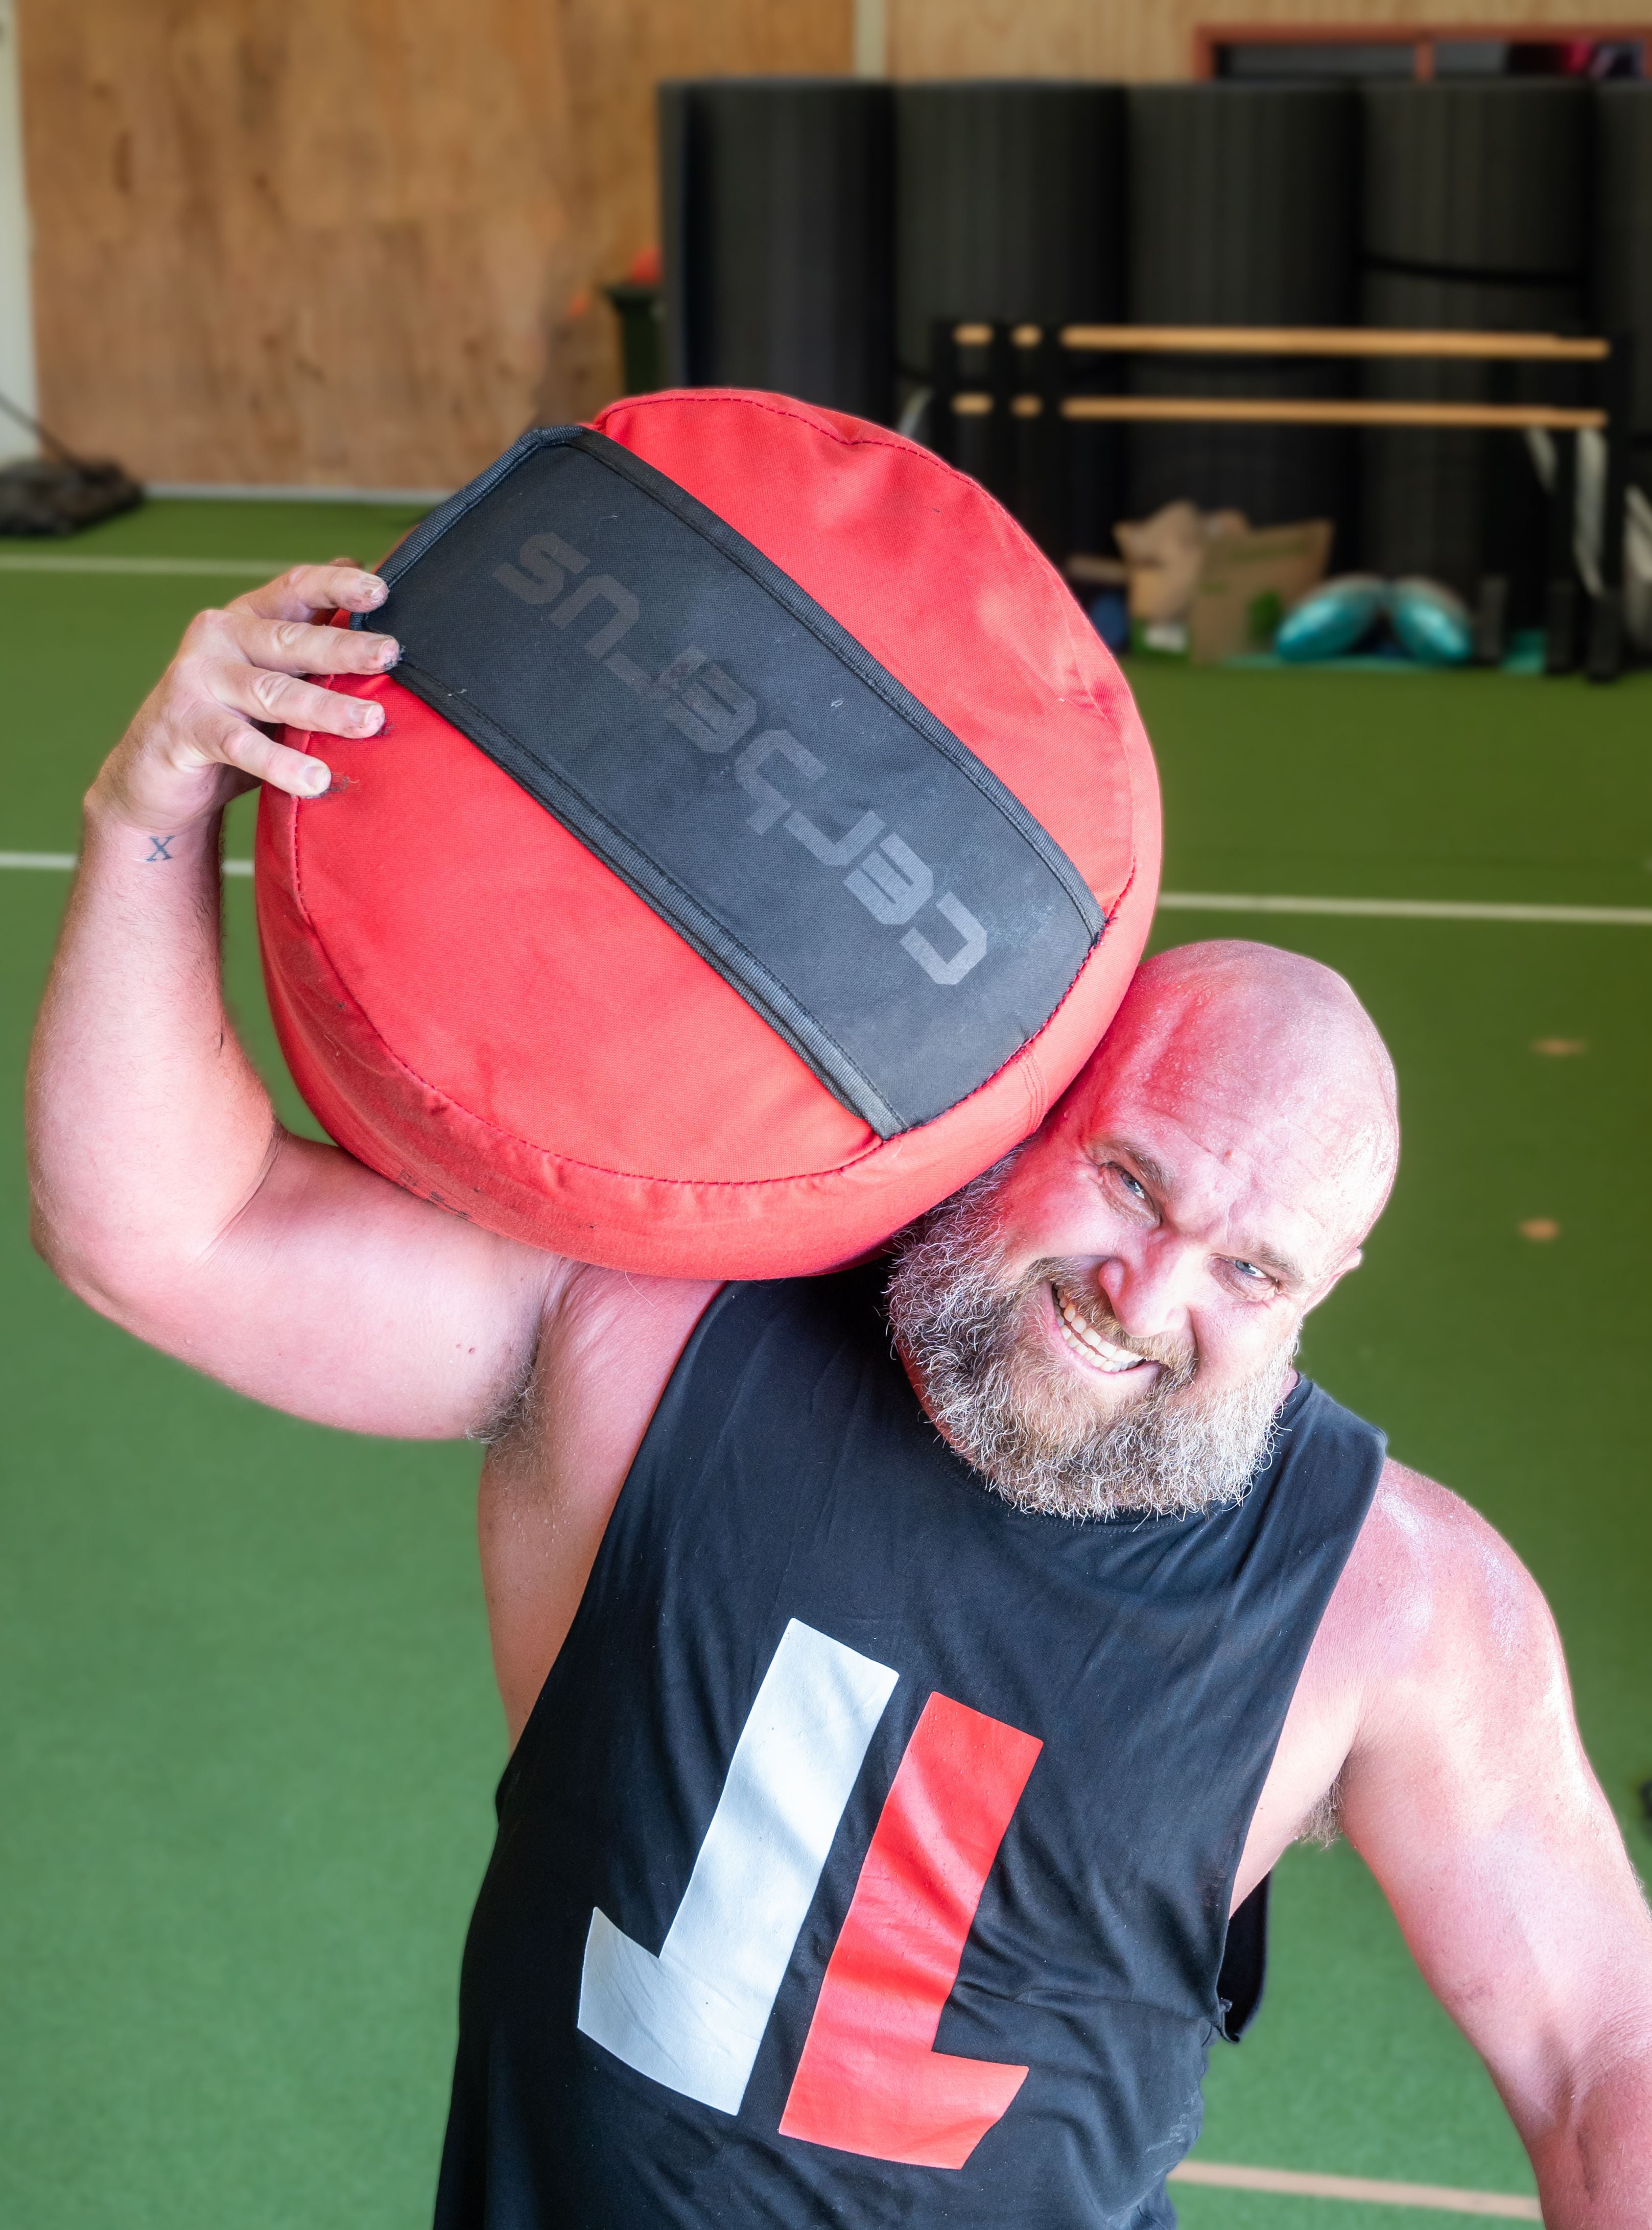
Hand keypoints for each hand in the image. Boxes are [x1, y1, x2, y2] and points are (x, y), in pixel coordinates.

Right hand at [88, 563, 400, 836]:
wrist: (156, 774)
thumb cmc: (233, 721)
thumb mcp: (274, 678)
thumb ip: (311, 650)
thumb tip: (377, 616)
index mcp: (247, 618)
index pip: (295, 589)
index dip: (337, 586)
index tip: (381, 590)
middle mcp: (219, 638)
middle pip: (290, 640)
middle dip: (343, 647)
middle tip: (390, 654)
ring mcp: (197, 680)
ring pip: (272, 692)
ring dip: (325, 707)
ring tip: (369, 722)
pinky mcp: (186, 727)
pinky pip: (241, 745)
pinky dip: (281, 763)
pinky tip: (316, 779)